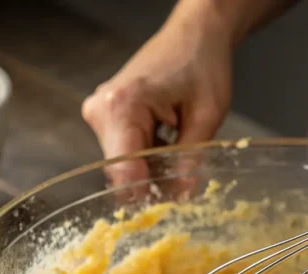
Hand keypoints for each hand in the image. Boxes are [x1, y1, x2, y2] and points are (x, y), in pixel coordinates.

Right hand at [82, 9, 231, 183]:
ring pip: (124, 166)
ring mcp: (100, 113)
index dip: (148, 195)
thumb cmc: (201, 64)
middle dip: (153, 184)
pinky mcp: (107, 116)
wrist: (195, 34)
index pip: (123, 172)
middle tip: (185, 183)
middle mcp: (101, 110)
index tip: (172, 205)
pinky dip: (149, 157)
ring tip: (182, 155)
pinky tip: (170, 144)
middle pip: (122, 172)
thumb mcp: (206, 117)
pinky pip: (125, 152)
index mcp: (121, 106)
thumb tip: (181, 197)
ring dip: (152, 170)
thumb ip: (190, 160)